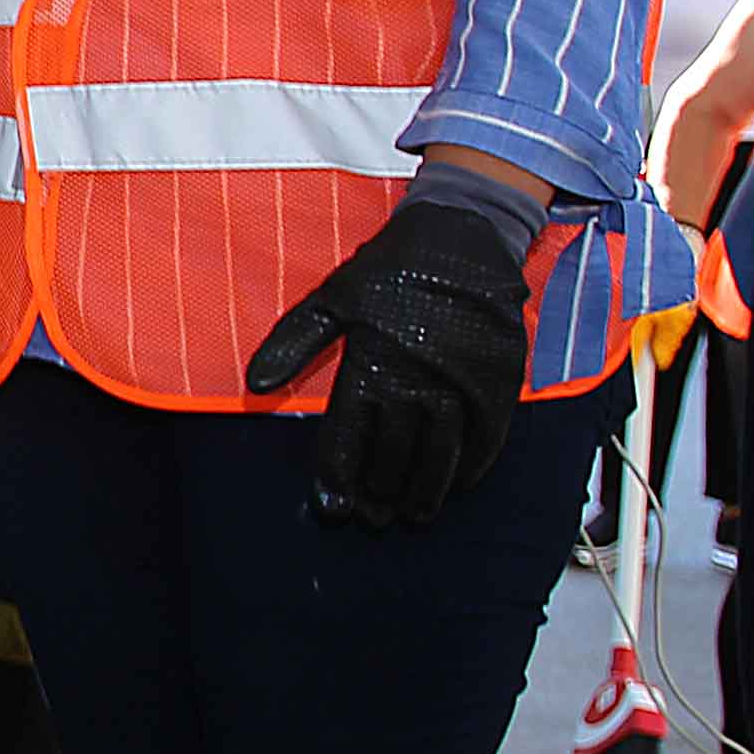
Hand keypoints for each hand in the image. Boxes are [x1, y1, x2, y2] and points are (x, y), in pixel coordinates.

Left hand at [240, 188, 536, 529]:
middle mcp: (417, 381)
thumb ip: (294, 343)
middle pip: (394, 456)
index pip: (347, 438)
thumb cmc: (394, 268)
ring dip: (425, 491)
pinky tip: (460, 484)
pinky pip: (487, 437)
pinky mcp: (498, 382)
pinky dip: (473, 465)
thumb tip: (255, 383)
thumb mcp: (334, 297)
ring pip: (441, 456)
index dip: (338, 478)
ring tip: (412, 514)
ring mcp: (461, 385)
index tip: (333, 507)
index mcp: (372, 364)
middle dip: (380, 492)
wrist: (465, 236)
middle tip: (373, 517)